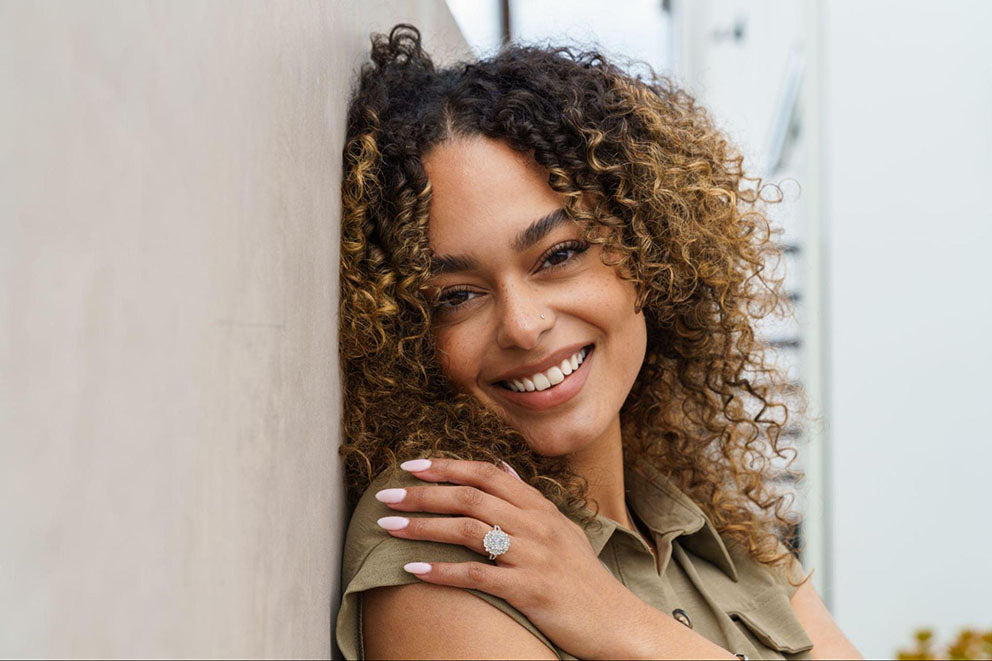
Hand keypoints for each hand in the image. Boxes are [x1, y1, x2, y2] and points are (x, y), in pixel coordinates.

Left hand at [373, 457, 649, 659]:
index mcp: (541, 507)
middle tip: (386, 494)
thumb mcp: (564, 528)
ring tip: (388, 527)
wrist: (618, 622)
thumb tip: (502, 467)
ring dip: (423, 527)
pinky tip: (413, 571)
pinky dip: (442, 572)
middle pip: (470, 497)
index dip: (447, 467)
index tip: (411, 465)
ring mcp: (534, 556)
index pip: (486, 474)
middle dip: (423, 493)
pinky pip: (477, 575)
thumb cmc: (584, 578)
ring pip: (468, 530)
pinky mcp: (530, 589)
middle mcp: (536, 525)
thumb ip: (531, 499)